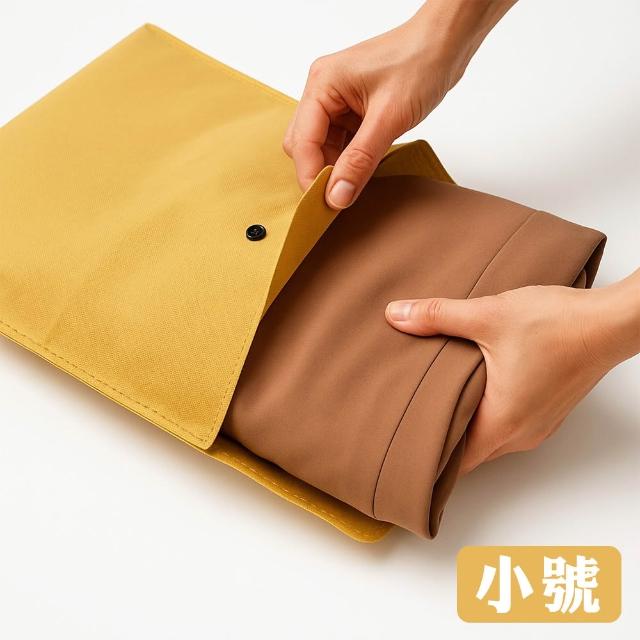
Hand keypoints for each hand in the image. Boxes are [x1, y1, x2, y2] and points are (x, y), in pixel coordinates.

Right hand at [284, 1, 516, 208]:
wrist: (446, 43)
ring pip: (322, 147)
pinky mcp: (352, 109)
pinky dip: (349, 160)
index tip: (326, 205)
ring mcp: (337, 100)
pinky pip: (341, 143)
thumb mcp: (389, 119)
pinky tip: (363, 170)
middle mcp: (323, 91)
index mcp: (322, 85)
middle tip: (340, 198)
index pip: (302, 142)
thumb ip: (360, 161)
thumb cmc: (420, 63)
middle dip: (320, 172)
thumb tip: (337, 196)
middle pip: (304, 146)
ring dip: (336, 168)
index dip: (311, 177)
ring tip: (356, 185)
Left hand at [385, 272, 639, 474]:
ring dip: (467, 425)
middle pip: (472, 453)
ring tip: (436, 402)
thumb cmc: (558, 324)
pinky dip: (489, 415)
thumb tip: (397, 314)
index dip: (428, 458)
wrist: (609, 321)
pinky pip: (510, 425)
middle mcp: (522, 434)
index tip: (403, 446)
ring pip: (491, 439)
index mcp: (502, 423)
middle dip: (442, 440)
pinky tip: (476, 388)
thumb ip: (438, 316)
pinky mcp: (549, 410)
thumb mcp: (487, 315)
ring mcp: (539, 424)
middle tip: (409, 419)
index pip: (456, 463)